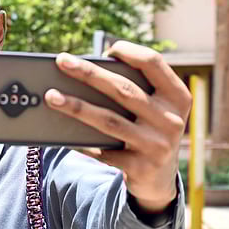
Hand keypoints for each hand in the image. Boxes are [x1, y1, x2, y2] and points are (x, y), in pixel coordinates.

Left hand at [46, 41, 190, 210]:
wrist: (159, 179)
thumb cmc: (147, 130)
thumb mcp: (152, 109)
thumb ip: (132, 89)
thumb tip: (84, 69)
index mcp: (177, 97)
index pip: (154, 63)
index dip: (129, 52)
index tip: (105, 48)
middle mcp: (171, 120)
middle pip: (123, 89)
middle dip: (89, 73)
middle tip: (61, 61)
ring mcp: (157, 145)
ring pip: (108, 120)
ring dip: (76, 106)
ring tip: (51, 96)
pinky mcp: (140, 167)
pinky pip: (101, 150)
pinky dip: (80, 140)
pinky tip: (59, 132)